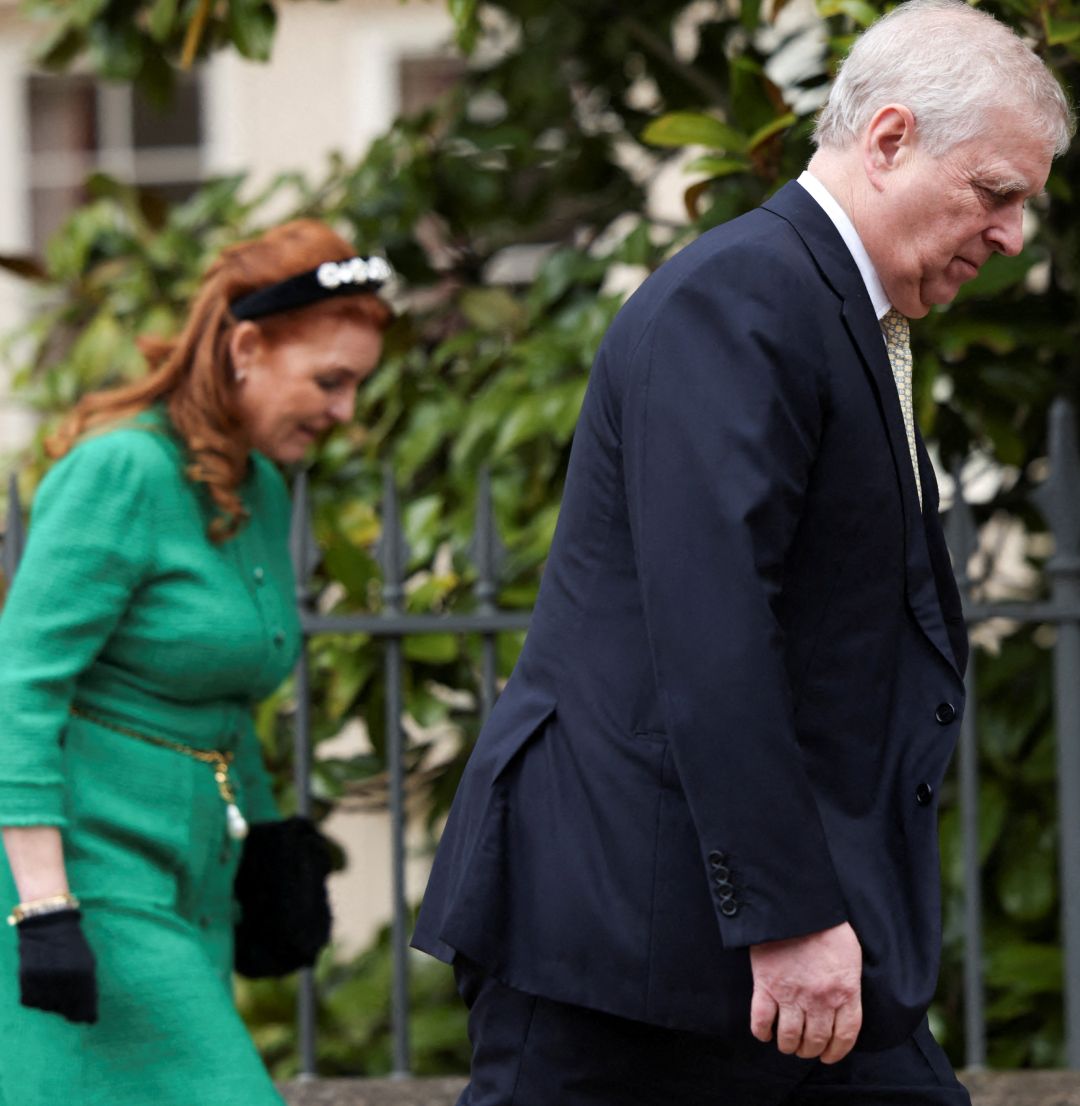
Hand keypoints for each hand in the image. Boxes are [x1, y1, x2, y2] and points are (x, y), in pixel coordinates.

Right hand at [17, 909, 97, 1023]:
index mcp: (83, 974)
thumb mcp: (87, 963)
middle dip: (69, 1008)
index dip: (87, 1016)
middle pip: (66, 1010)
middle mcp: (63, 978)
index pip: (84, 1007)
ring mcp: (44, 979)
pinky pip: (31, 1001)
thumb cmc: (72, 946)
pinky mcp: (26, 978)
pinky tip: (41, 984)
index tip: (89, 1020)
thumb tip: (88, 1018)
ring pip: (47, 1007)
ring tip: (54, 984)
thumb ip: (88, 989)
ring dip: (52, 1002)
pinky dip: (35, 997)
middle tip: (68, 996)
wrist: (47, 925)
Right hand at [748, 921, 860, 1063]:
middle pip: (816, 1040)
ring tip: (786, 1043)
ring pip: (790, 1038)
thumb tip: (844, 1002)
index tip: (828, 1055)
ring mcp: (791, 995)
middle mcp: (819, 1000)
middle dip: (810, 1050)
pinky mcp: (766, 986)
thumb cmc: (825, 926)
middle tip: (805, 1048)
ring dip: (788, 1045)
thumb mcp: (851, 955)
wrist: (795, 907)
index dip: (836, 1051)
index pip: (845, 1036)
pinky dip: (762, 1032)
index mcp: (844, 992)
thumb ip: (849, 982)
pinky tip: (764, 1033)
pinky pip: (761, 1021)